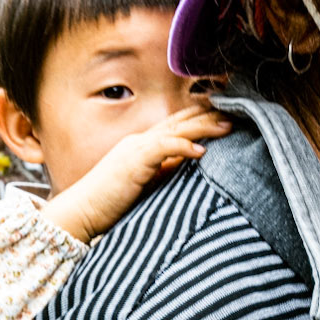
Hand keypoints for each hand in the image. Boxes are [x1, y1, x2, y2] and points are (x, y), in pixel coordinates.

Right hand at [46, 104, 232, 242]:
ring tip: (228, 125)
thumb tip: (191, 165)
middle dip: (210, 113)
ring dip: (204, 126)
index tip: (226, 112)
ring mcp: (136, 148)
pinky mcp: (133, 161)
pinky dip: (183, 146)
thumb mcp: (146, 184)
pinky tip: (202, 152)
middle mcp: (141, 141)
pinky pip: (163, 147)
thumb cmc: (111, 203)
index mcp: (144, 146)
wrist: (82, 212)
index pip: (177, 124)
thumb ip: (166, 171)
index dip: (201, 115)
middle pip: (181, 120)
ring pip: (176, 129)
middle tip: (237, 107)